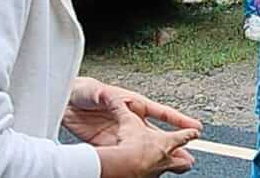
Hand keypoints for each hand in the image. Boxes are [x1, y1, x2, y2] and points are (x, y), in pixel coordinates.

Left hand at [67, 79, 199, 177]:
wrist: (65, 102)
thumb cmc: (85, 90)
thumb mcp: (97, 90)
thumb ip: (107, 97)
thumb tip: (113, 99)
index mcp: (134, 104)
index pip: (161, 113)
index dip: (178, 120)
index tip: (194, 128)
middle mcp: (131, 119)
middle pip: (155, 135)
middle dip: (172, 145)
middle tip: (187, 156)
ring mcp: (120, 133)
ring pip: (142, 148)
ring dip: (155, 157)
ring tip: (171, 167)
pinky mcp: (107, 144)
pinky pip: (122, 154)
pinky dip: (132, 162)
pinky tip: (141, 168)